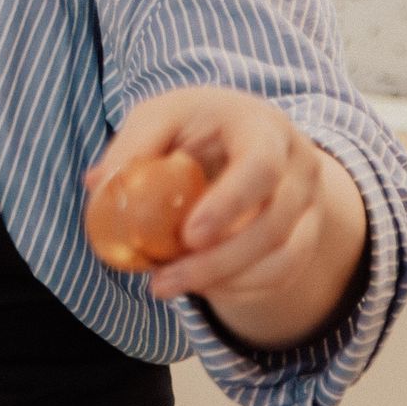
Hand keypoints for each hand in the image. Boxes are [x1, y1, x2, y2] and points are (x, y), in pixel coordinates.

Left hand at [85, 87, 367, 350]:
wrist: (246, 139)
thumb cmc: (195, 125)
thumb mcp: (161, 117)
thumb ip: (133, 146)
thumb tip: (97, 184)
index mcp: (262, 127)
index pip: (260, 166)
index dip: (229, 205)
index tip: (188, 236)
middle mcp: (298, 165)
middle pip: (273, 224)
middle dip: (217, 261)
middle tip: (162, 281)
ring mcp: (308, 204)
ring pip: (282, 258)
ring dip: (224, 281)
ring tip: (167, 286)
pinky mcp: (306, 236)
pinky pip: (282, 275)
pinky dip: (240, 288)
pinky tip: (199, 288)